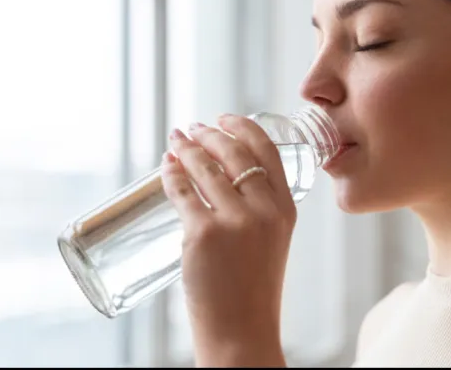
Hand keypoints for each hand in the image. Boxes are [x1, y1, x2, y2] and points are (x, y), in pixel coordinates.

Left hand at [160, 114, 293, 366]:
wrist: (243, 331)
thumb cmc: (253, 291)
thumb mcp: (272, 242)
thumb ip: (259, 211)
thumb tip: (220, 178)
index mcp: (285, 209)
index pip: (267, 151)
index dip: (243, 128)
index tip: (225, 119)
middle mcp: (264, 210)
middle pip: (234, 153)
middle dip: (210, 134)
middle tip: (193, 128)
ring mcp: (234, 221)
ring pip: (205, 168)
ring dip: (187, 148)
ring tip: (176, 141)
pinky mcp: (203, 234)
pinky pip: (182, 191)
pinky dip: (170, 173)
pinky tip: (165, 166)